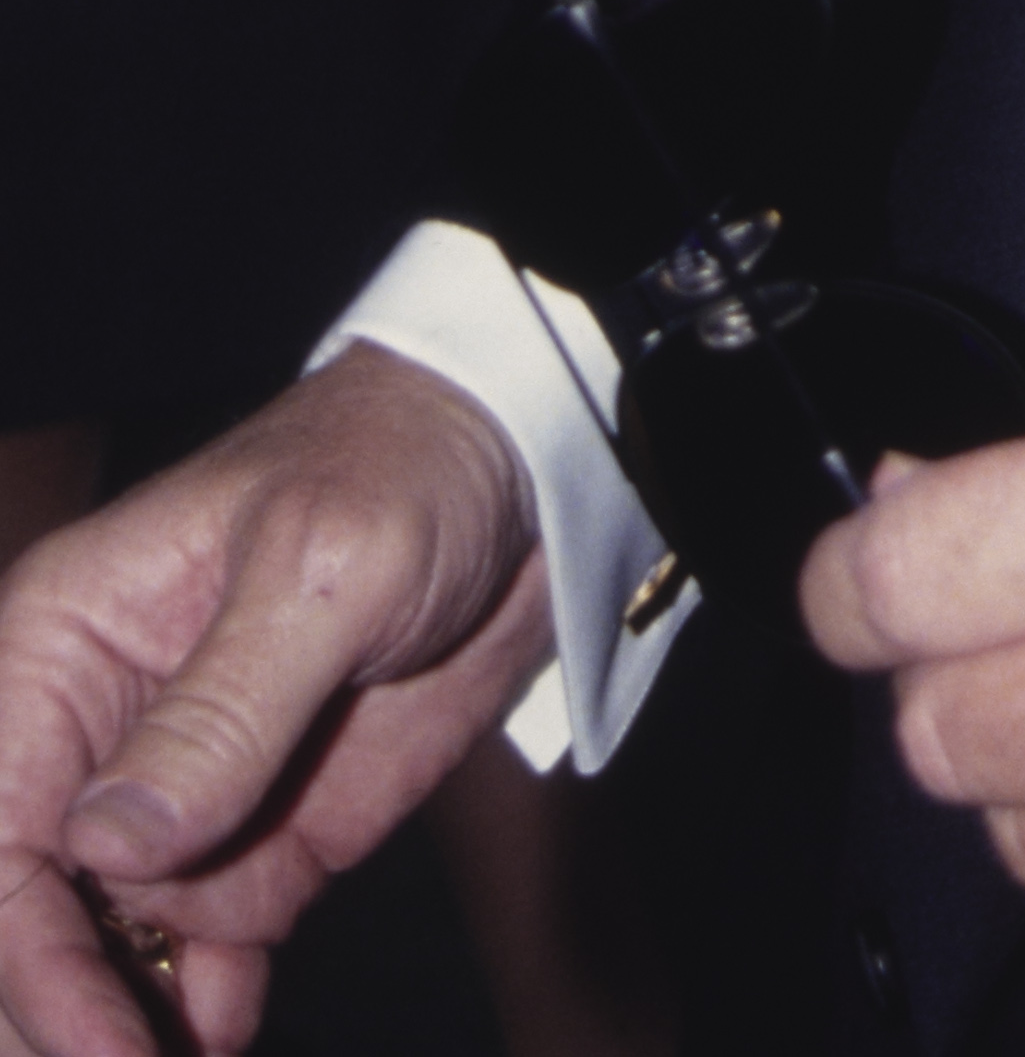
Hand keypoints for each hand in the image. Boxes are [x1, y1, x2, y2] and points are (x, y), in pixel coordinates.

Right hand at [0, 353, 546, 1056]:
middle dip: (58, 1011)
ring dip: (129, 1019)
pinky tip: (228, 1024)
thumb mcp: (323, 570)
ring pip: (104, 951)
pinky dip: (201, 1002)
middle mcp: (95, 737)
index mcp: (62, 646)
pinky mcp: (255, 840)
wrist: (529, 478)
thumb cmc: (405, 470)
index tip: (94, 1043)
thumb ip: (221, 709)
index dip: (23, 952)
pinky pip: (199, 951)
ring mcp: (177, 800)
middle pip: (28, 911)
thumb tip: (106, 846)